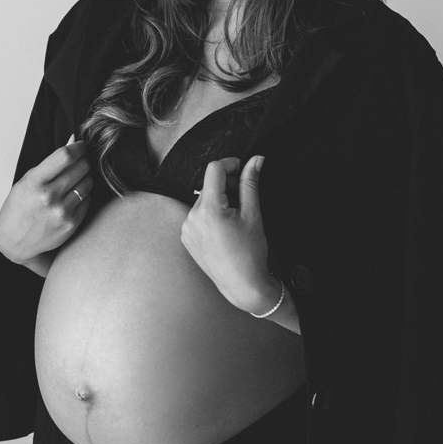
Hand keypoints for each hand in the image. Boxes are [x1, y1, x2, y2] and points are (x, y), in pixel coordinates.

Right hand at [0, 137, 92, 263]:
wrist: (15, 242)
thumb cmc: (18, 209)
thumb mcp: (27, 181)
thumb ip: (51, 162)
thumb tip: (73, 141)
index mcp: (34, 182)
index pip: (65, 156)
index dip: (78, 147)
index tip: (82, 146)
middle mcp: (48, 197)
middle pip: (80, 167)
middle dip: (84, 161)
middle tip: (81, 161)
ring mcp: (61, 211)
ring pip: (87, 182)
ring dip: (85, 177)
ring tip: (76, 180)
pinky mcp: (71, 223)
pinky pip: (88, 199)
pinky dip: (84, 194)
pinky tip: (74, 195)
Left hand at [180, 155, 278, 313]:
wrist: (241, 284)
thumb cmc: (250, 252)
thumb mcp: (253, 214)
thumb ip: (250, 183)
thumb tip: (256, 159)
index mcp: (209, 210)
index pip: (214, 169)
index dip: (231, 164)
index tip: (243, 170)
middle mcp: (192, 217)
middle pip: (209, 185)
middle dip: (227, 186)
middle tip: (245, 200)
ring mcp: (187, 228)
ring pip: (204, 200)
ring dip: (219, 201)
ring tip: (235, 219)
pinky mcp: (186, 237)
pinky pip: (197, 215)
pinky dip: (211, 215)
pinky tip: (225, 230)